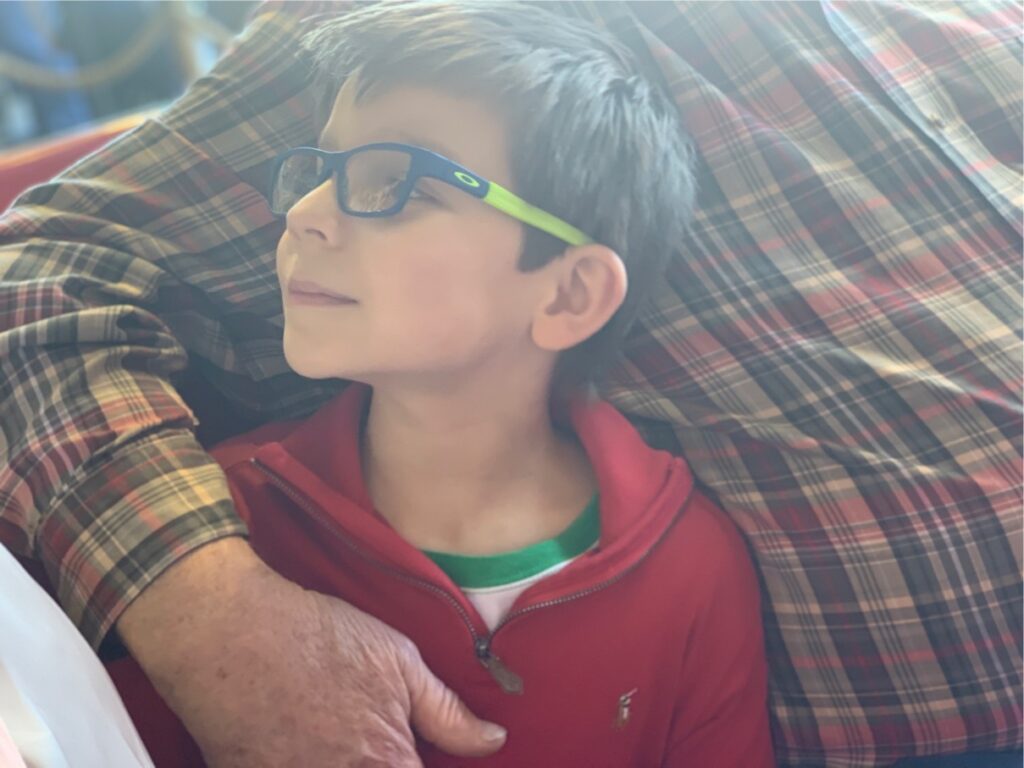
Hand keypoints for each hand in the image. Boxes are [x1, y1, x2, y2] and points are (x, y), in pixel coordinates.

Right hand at [117, 537, 505, 766]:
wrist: (230, 631)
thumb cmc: (319, 639)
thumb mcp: (397, 661)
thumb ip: (447, 712)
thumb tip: (493, 740)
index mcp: (386, 761)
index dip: (423, 763)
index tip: (415, 752)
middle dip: (385, 759)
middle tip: (370, 736)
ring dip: (342, 758)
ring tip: (335, 732)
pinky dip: (301, 758)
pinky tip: (299, 738)